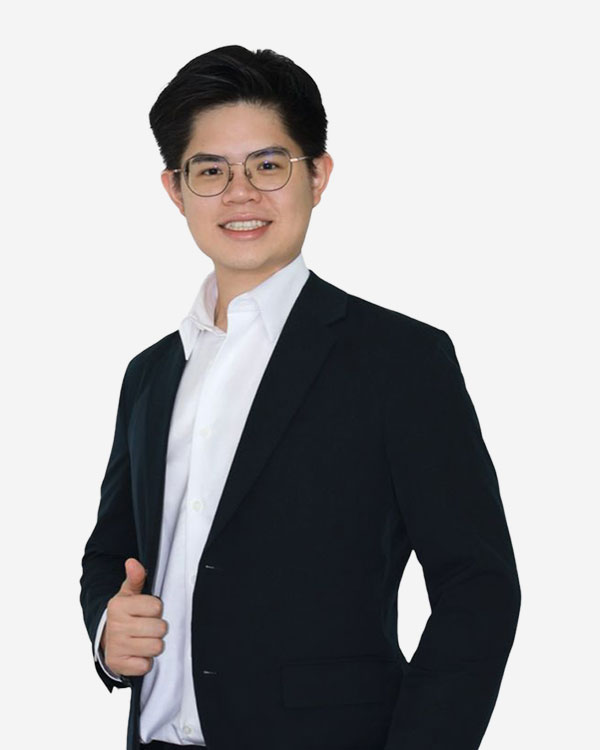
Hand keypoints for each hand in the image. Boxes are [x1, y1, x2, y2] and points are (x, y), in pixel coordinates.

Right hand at [101, 558, 167, 676]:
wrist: (107, 640)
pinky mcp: (118, 665)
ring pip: (156, 647)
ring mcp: (117, 646)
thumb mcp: (129, 594)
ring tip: (143, 640)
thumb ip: (135, 578)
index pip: (157, 606)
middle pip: (160, 628)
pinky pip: (146, 665)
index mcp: (119, 606)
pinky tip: (137, 654)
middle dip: (157, 628)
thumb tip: (132, 562)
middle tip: (146, 627)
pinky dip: (145, 662)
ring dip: (153, 645)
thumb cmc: (125, 614)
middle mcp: (116, 626)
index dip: (156, 610)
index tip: (146, 612)